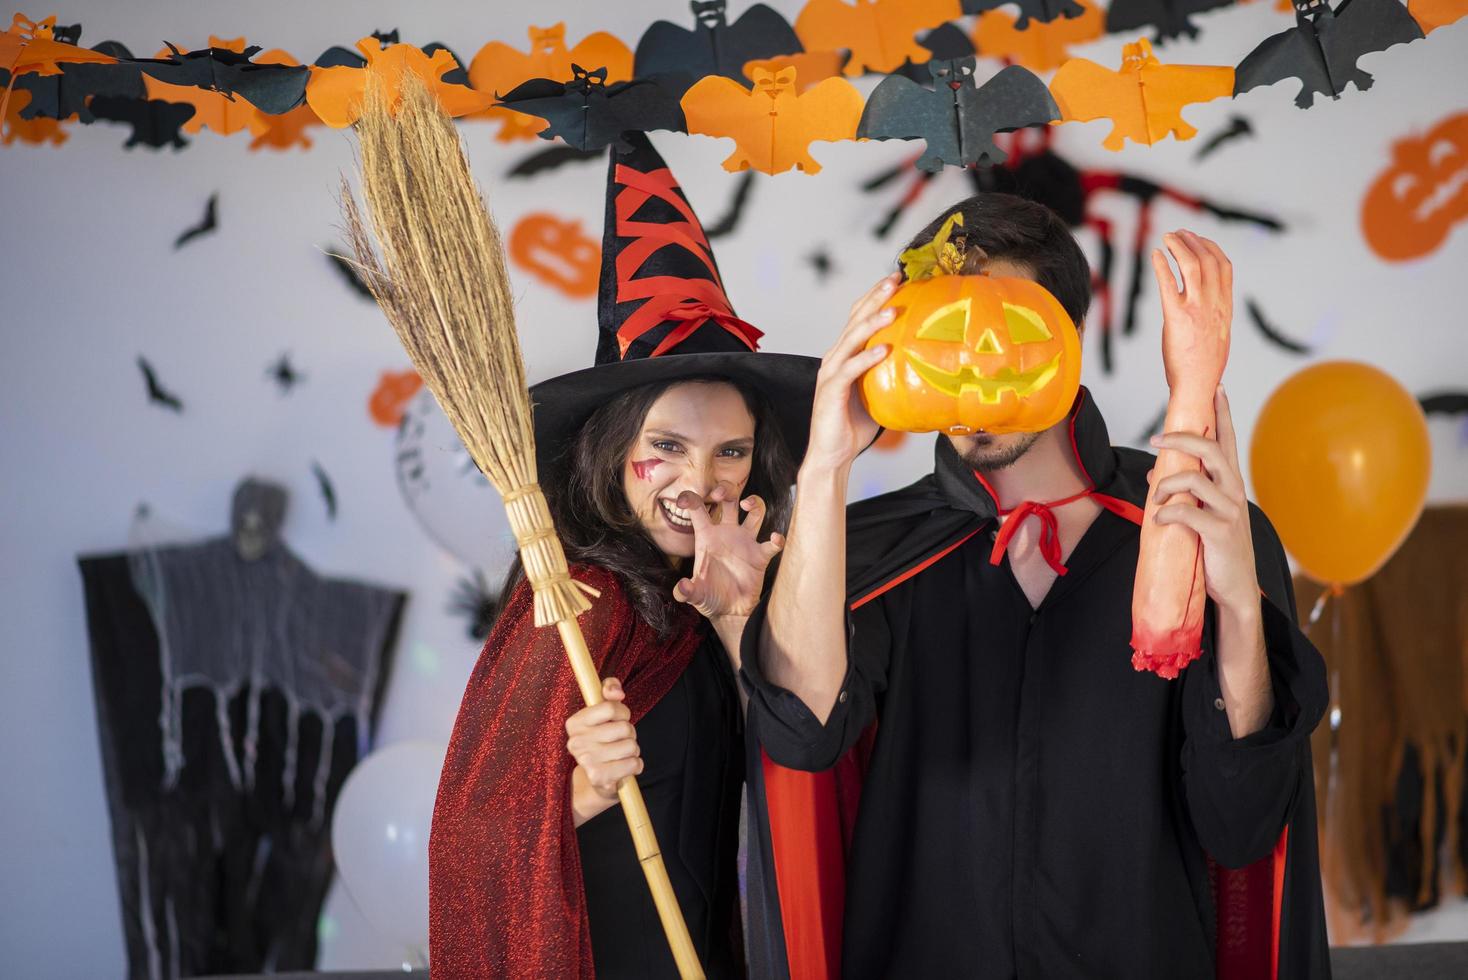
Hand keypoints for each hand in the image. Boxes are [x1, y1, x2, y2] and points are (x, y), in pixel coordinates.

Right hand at [565, 678, 640, 800]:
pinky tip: (625, 766)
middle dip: (630, 734)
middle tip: (620, 741)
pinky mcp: (599, 777)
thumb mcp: (604, 710)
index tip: (618, 719)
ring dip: (633, 750)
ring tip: (622, 754)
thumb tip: (617, 693)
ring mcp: (586, 761)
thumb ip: (609, 689)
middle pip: (624, 728)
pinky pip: (633, 764)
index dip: (623, 713)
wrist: (597, 778)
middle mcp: (576, 742)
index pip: (611, 707)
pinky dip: (636, 765)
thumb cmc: (603, 738)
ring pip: (631, 746)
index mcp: (574, 723)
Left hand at [673, 487, 782, 620]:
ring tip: (747, 504)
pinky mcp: (760, 555)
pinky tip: (775, 539)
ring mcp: (745, 542)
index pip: (698, 509)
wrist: (729, 612)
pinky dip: (777, 539)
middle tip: (720, 494)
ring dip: (755, 502)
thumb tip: (682, 588)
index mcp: (706, 536)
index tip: (682, 500)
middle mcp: (727, 533)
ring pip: (755, 511)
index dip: (690, 498)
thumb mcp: (695, 594)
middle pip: (729, 499)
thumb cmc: (709, 597)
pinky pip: (772, 543)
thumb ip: (686, 591)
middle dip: (726, 489)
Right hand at [804, 272, 901, 472]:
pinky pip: (850, 370)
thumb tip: (927, 367)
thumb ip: (893, 376)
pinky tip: (884, 349)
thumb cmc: (855, 426)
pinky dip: (866, 358)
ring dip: (872, 322)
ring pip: (851, 340)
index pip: (858, 318)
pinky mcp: (830, 391)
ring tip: (892, 309)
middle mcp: (835, 359)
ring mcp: (830, 374)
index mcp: (845, 356)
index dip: (875, 297)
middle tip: (895, 279)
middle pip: (854, 320)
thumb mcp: (879, 394)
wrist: (832, 455)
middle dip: (875, 298)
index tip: (897, 279)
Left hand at [1149, 386, 1257, 614]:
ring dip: (1168, 484)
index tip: (1216, 387)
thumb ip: (1183, 492)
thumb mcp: (1200, 515)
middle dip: (1181, 438)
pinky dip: (1168, 513)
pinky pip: (1188, 513)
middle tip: (1155, 439)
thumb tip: (1154, 475)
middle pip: (1211, 449)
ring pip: (1195, 479)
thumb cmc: (1216, 549)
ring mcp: (1230, 512)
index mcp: (1230, 483)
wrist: (1235, 590)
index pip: (1228, 439)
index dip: (1223, 412)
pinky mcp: (1220, 533)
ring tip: (1156, 497)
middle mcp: (1234, 492)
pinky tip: (1160, 519)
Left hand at [1150, 230, 1231, 389]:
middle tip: (1178, 233)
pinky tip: (1154, 256)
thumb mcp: (1218, 335)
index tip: (1198, 239)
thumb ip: (1214, 316)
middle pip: (1208, 260)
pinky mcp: (1177, 317)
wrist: (1198, 385)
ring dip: (1178, 246)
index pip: (1225, 267)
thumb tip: (1206, 308)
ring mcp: (1197, 309)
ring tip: (1167, 237)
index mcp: (1225, 307)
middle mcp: (1214, 304)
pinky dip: (1162, 266)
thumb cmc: (1205, 366)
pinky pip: (1169, 284)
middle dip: (1193, 241)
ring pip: (1192, 265)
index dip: (1211, 248)